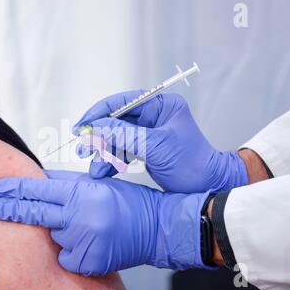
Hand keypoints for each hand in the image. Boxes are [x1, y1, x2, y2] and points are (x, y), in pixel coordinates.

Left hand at [0, 170, 211, 275]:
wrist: (157, 229)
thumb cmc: (130, 203)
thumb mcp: (97, 184)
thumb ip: (66, 184)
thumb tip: (38, 181)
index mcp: (82, 194)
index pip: (37, 191)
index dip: (12, 190)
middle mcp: (80, 218)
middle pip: (34, 213)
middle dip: (8, 209)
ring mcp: (84, 242)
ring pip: (54, 236)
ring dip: (61, 231)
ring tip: (87, 226)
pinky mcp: (89, 262)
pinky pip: (66, 257)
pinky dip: (72, 251)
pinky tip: (89, 242)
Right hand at [73, 91, 247, 192]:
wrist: (207, 187)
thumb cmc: (191, 164)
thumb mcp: (156, 146)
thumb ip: (124, 135)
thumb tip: (96, 128)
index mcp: (161, 105)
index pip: (123, 102)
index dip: (99, 113)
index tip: (82, 126)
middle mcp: (153, 116)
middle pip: (116, 121)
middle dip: (99, 137)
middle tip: (82, 150)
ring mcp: (149, 133)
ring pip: (117, 138)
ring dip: (104, 153)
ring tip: (95, 169)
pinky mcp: (146, 149)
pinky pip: (123, 151)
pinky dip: (112, 161)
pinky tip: (103, 171)